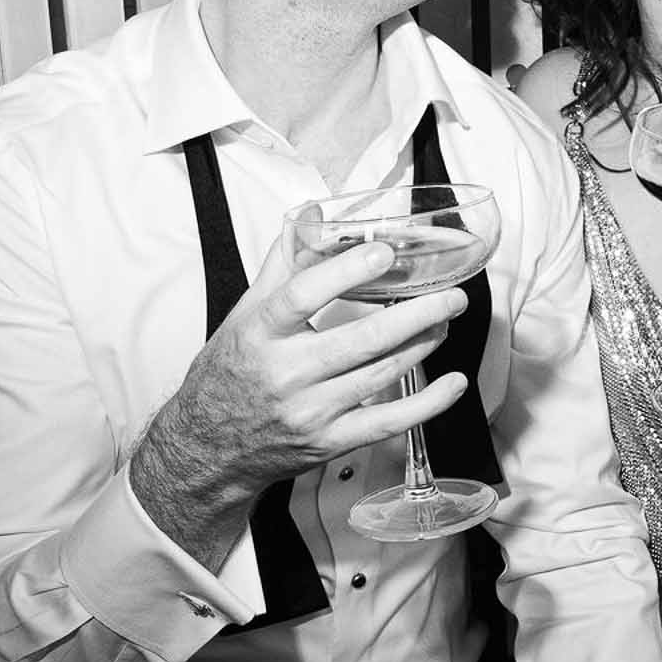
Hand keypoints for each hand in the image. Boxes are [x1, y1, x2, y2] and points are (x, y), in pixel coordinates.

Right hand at [131, 229, 468, 544]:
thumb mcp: (244, 314)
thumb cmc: (229, 375)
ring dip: (422, 344)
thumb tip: (311, 213)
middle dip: (414, 314)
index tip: (384, 252)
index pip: (303, 295)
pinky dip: (426, 404)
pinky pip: (386, 423)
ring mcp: (309, 412)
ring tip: (445, 319)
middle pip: (358, 340)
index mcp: (261, 334)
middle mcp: (285, 373)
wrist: (209, 447)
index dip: (346, 271)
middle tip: (449, 293)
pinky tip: (451, 383)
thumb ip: (283, 262)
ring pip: (379, 375)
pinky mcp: (329, 442)